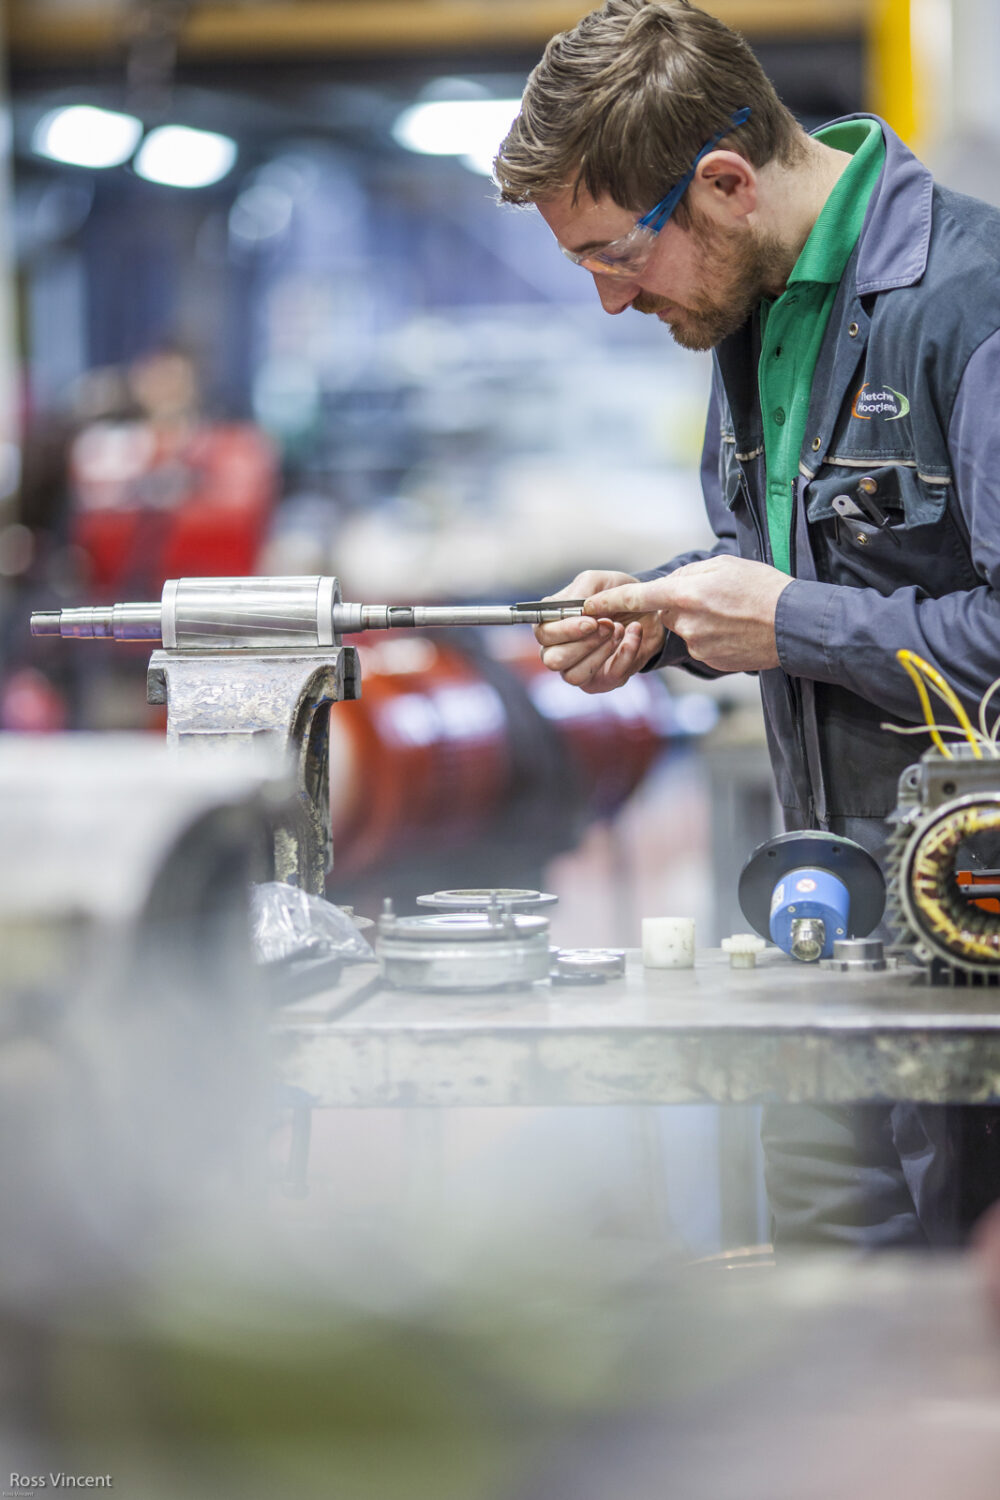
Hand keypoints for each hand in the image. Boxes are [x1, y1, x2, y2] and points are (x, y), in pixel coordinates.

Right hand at [533, 570, 665, 693]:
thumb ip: (583, 590)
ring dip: (601, 651)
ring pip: (574, 675)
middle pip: (553, 660)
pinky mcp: (600, 681)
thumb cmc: (615, 596)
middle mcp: (558, 649)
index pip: (543, 634)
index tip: (591, 622)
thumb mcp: (600, 581)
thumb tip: (576, 609)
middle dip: (584, 643)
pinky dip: (625, 655)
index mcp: (552, 623)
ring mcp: (577, 668)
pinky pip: (607, 678)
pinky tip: (633, 636)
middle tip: (608, 625)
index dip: (565, 630)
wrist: (647, 611)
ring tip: (620, 630)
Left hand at [585, 556, 790, 672]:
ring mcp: (698, 646)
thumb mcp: (724, 565)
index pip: (636, 598)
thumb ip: (689, 573)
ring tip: (732, 613)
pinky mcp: (711, 661)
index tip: (586, 605)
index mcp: (685, 594)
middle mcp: (686, 623)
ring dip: (700, 622)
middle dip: (681, 605)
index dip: (609, 602)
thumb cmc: (762, 588)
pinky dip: (714, 637)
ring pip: (685, 630)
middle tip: (714, 598)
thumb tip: (671, 583)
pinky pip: (702, 646)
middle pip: (666, 614)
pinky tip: (736, 629)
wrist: (794, 624)